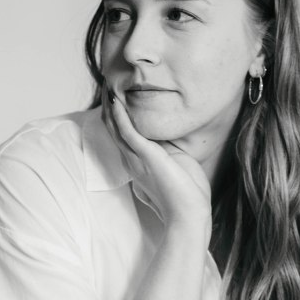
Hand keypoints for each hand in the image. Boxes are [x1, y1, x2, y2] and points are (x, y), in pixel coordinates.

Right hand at [102, 88, 210, 237]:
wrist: (190, 214)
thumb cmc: (188, 194)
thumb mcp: (178, 164)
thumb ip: (170, 151)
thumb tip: (172, 139)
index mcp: (139, 164)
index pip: (122, 136)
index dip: (118, 117)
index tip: (117, 98)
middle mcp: (133, 161)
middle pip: (114, 129)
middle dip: (110, 108)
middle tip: (108, 85)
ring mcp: (137, 159)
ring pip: (116, 129)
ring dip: (112, 107)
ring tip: (109, 87)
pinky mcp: (146, 157)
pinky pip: (128, 132)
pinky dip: (121, 116)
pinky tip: (117, 102)